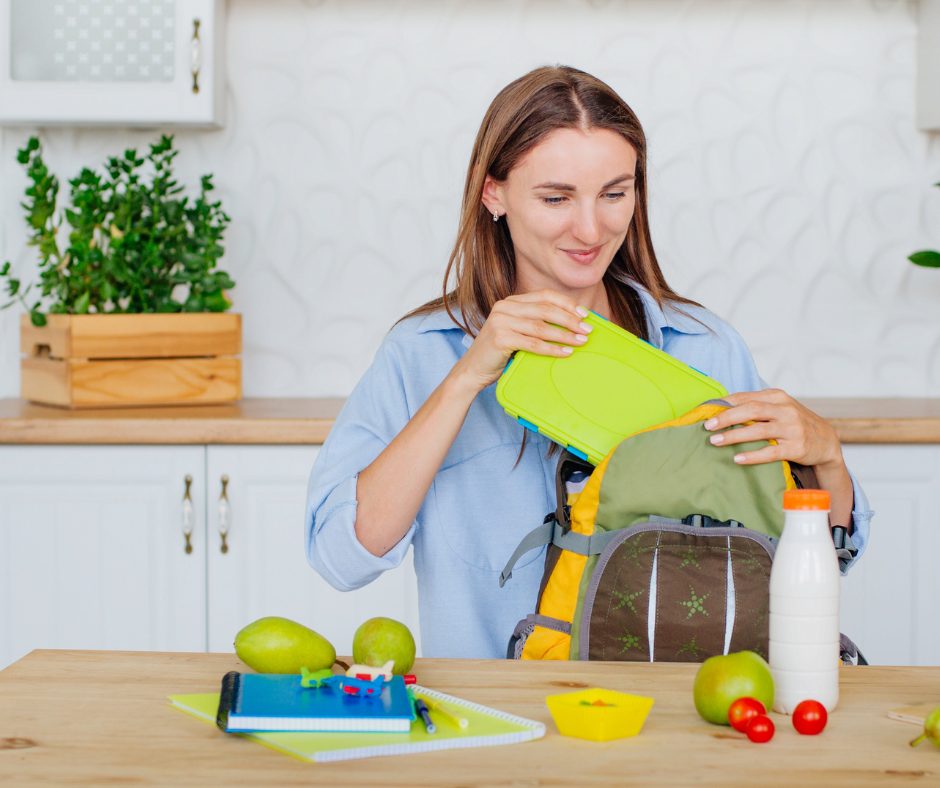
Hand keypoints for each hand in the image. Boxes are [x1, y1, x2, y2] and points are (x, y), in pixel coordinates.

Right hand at [450, 289, 592, 392]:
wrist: (472, 370)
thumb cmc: (499, 353)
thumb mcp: (517, 332)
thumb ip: (535, 324)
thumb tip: (571, 326)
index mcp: (511, 302)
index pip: (545, 295)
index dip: (567, 303)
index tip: (585, 314)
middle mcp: (505, 307)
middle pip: (546, 309)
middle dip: (570, 319)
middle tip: (587, 330)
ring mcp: (501, 322)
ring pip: (541, 326)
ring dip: (565, 334)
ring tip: (581, 341)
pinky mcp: (500, 338)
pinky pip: (533, 343)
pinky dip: (552, 348)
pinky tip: (565, 352)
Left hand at [703, 389, 853, 526]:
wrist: (827, 440)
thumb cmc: (794, 423)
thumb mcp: (778, 408)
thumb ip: (755, 406)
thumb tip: (721, 408)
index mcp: (778, 397)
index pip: (747, 397)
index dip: (725, 404)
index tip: (706, 411)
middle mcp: (786, 410)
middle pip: (752, 410)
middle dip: (727, 417)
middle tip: (708, 426)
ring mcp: (793, 429)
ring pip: (759, 431)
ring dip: (735, 436)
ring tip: (716, 441)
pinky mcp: (798, 447)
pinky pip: (771, 452)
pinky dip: (753, 455)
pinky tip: (737, 458)